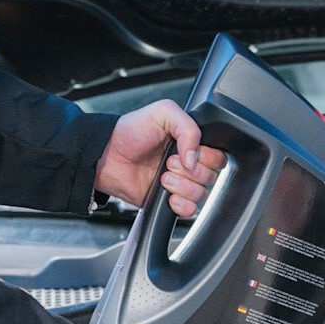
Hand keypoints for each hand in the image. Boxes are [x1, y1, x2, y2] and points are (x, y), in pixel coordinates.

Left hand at [93, 100, 227, 216]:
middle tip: (168, 163)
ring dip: (183, 187)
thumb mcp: (163, 113)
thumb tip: (195, 157)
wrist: (106, 156)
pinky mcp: (171, 201)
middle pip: (212, 177)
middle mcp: (189, 164)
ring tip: (162, 177)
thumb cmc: (130, 132)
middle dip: (191, 171)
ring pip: (202, 194)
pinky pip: (191, 210)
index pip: (218, 156)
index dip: (205, 157)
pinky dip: (182, 205)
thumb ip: (188, 127)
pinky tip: (168, 196)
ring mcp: (181, 183)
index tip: (184, 153)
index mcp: (192, 143)